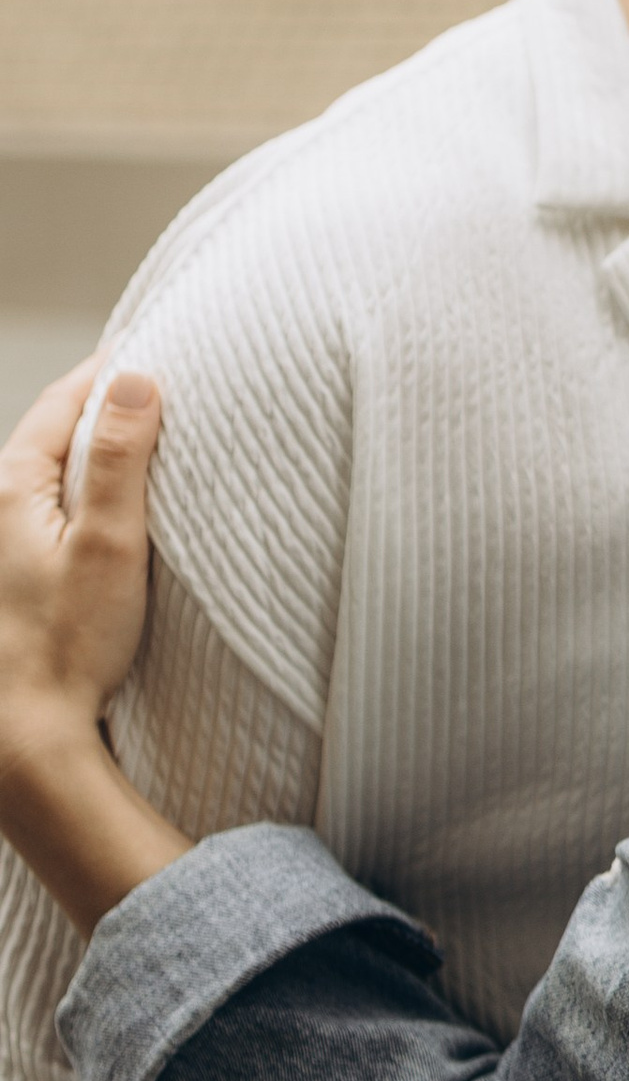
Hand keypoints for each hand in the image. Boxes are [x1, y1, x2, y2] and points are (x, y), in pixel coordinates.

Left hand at [0, 363, 161, 810]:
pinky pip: (55, 510)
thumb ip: (118, 460)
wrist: (28, 730)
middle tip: (160, 386)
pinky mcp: (20, 574)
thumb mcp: (108, 544)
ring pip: (54, 473)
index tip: (154, 350)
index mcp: (12, 486)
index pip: (63, 400)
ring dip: (97, 452)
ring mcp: (7, 542)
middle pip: (54, 432)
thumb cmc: (67, 644)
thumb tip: (135, 379)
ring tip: (147, 441)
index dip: (109, 370)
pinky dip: (88, 493)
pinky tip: (118, 511)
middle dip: (104, 405)